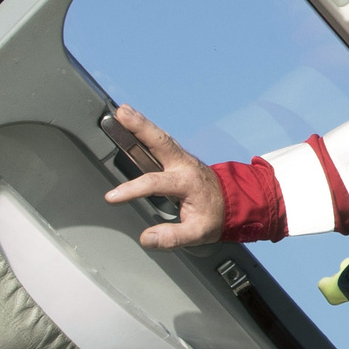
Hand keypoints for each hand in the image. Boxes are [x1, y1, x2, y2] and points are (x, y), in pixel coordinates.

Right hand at [102, 105, 226, 248]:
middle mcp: (185, 164)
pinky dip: (147, 130)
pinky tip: (132, 122)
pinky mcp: (180, 158)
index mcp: (187, 182)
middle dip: (141, 127)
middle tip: (121, 113)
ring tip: (122, 111)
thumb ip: (172, 237)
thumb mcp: (198, 233)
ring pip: (160, 137)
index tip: (112, 197)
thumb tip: (146, 238)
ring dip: (141, 123)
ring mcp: (183, 158)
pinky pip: (161, 141)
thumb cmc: (216, 216)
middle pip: (160, 142)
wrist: (236, 202)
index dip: (131, 190)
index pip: (154, 183)